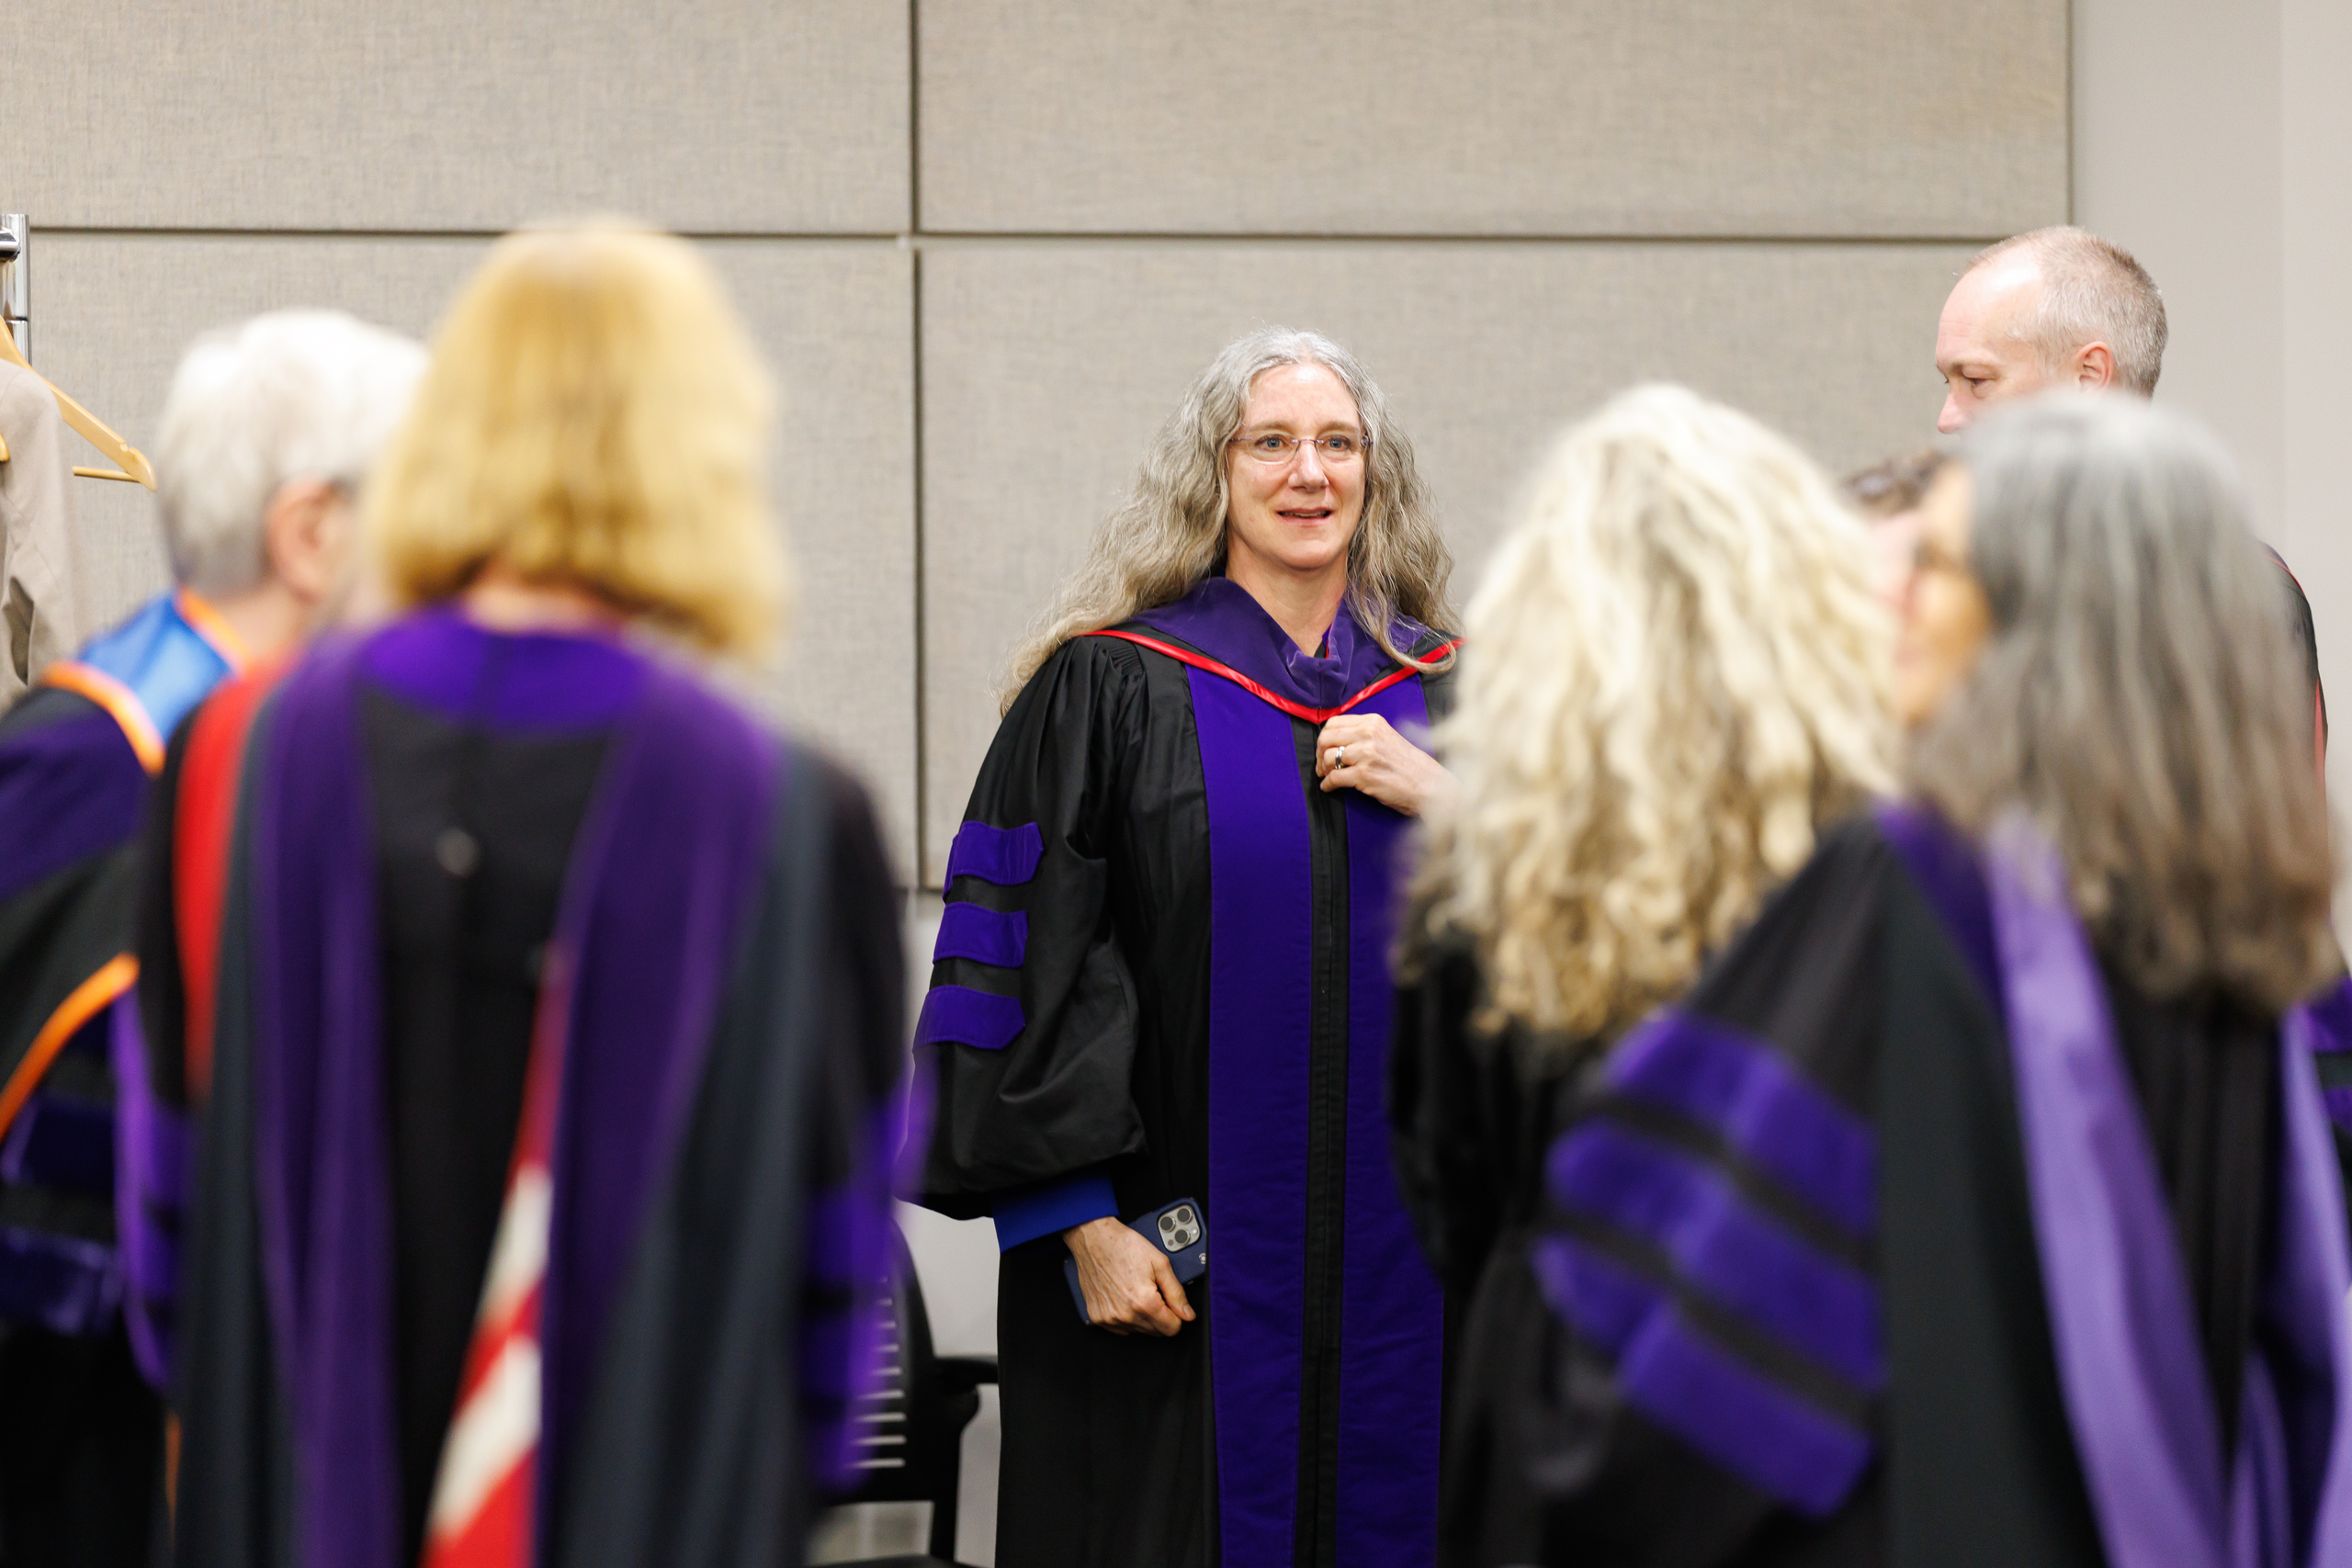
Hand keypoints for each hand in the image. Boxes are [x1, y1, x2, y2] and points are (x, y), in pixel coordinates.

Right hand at [1064, 1216, 1193, 1335]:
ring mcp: (1110, 1318)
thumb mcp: (1160, 1263)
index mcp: (1144, 1302)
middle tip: (1153, 1292)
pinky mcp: (1097, 1317)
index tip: (1171, 1304)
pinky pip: (1121, 1329)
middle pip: (1156, 1332)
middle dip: (1160, 1316)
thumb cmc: (1124, 1246)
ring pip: (1139, 1331)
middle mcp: (1126, 1315)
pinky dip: (1126, 1317)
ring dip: (1143, 1317)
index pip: (1172, 1329)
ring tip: (1136, 1291)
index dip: (1177, 1316)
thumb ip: (1177, 1293)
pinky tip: (1124, 1298)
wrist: (1094, 1239)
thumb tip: (1188, 1315)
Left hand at [1315, 713, 1457, 817]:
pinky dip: (1328, 784)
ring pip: (1328, 758)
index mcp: (1373, 722)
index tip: (1325, 749)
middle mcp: (1368, 734)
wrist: (1430, 786)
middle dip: (1319, 753)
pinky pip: (1334, 778)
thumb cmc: (1411, 766)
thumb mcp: (1388, 738)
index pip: (1334, 723)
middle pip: (1326, 738)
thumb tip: (1337, 741)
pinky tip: (1330, 788)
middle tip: (1322, 765)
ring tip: (1328, 777)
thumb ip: (1365, 735)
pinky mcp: (1364, 775)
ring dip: (1324, 770)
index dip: (1325, 738)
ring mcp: (1366, 754)